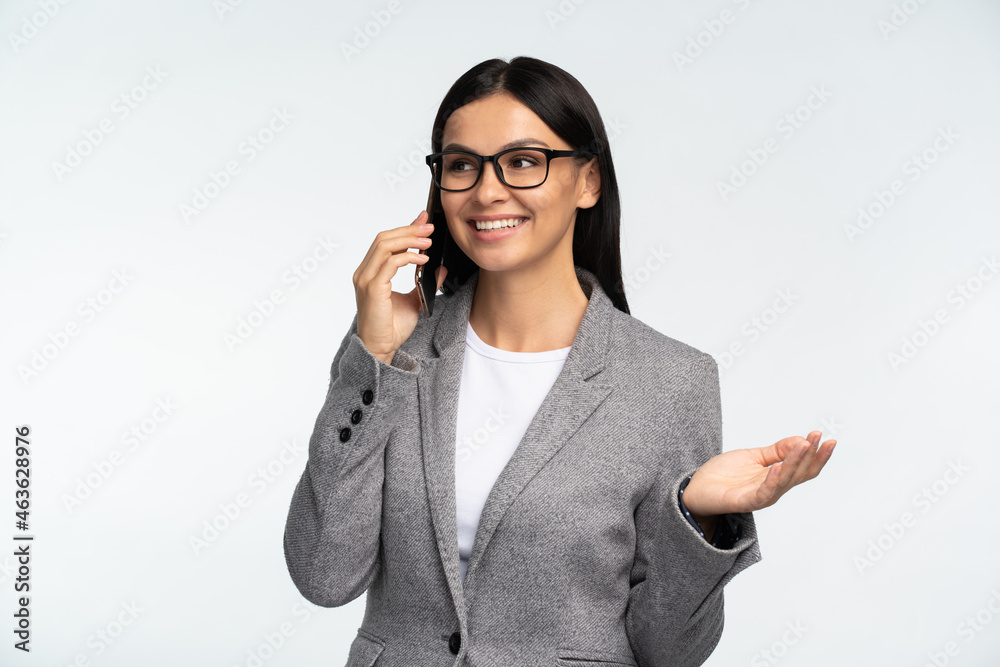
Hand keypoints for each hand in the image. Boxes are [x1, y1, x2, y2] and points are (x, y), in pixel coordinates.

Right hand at [353, 210, 447, 364]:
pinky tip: (423, 259)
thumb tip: (440, 268)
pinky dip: (408, 257)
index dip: (405, 228)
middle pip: (384, 238)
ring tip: (428, 241)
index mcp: (371, 272)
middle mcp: (365, 272)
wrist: (381, 349)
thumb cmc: (392, 328)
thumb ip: (424, 282)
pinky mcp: (372, 288)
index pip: (386, 241)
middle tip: (429, 227)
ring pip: (384, 245)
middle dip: (409, 229)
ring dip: (409, 239)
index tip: (423, 220)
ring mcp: (366, 279)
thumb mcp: (414, 300)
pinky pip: (390, 263)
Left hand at [681, 430, 835, 516]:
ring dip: (796, 462)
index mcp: (777, 478)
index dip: (817, 455)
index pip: (804, 468)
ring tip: (804, 445)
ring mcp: (761, 496)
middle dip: (811, 455)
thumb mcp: (754, 456)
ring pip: (785, 481)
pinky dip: (773, 480)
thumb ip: (777, 451)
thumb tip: (801, 440)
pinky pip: (764, 492)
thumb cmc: (724, 474)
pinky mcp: (746, 501)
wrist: (697, 488)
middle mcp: (773, 489)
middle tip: (817, 437)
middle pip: (800, 474)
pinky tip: (778, 467)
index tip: (826, 438)